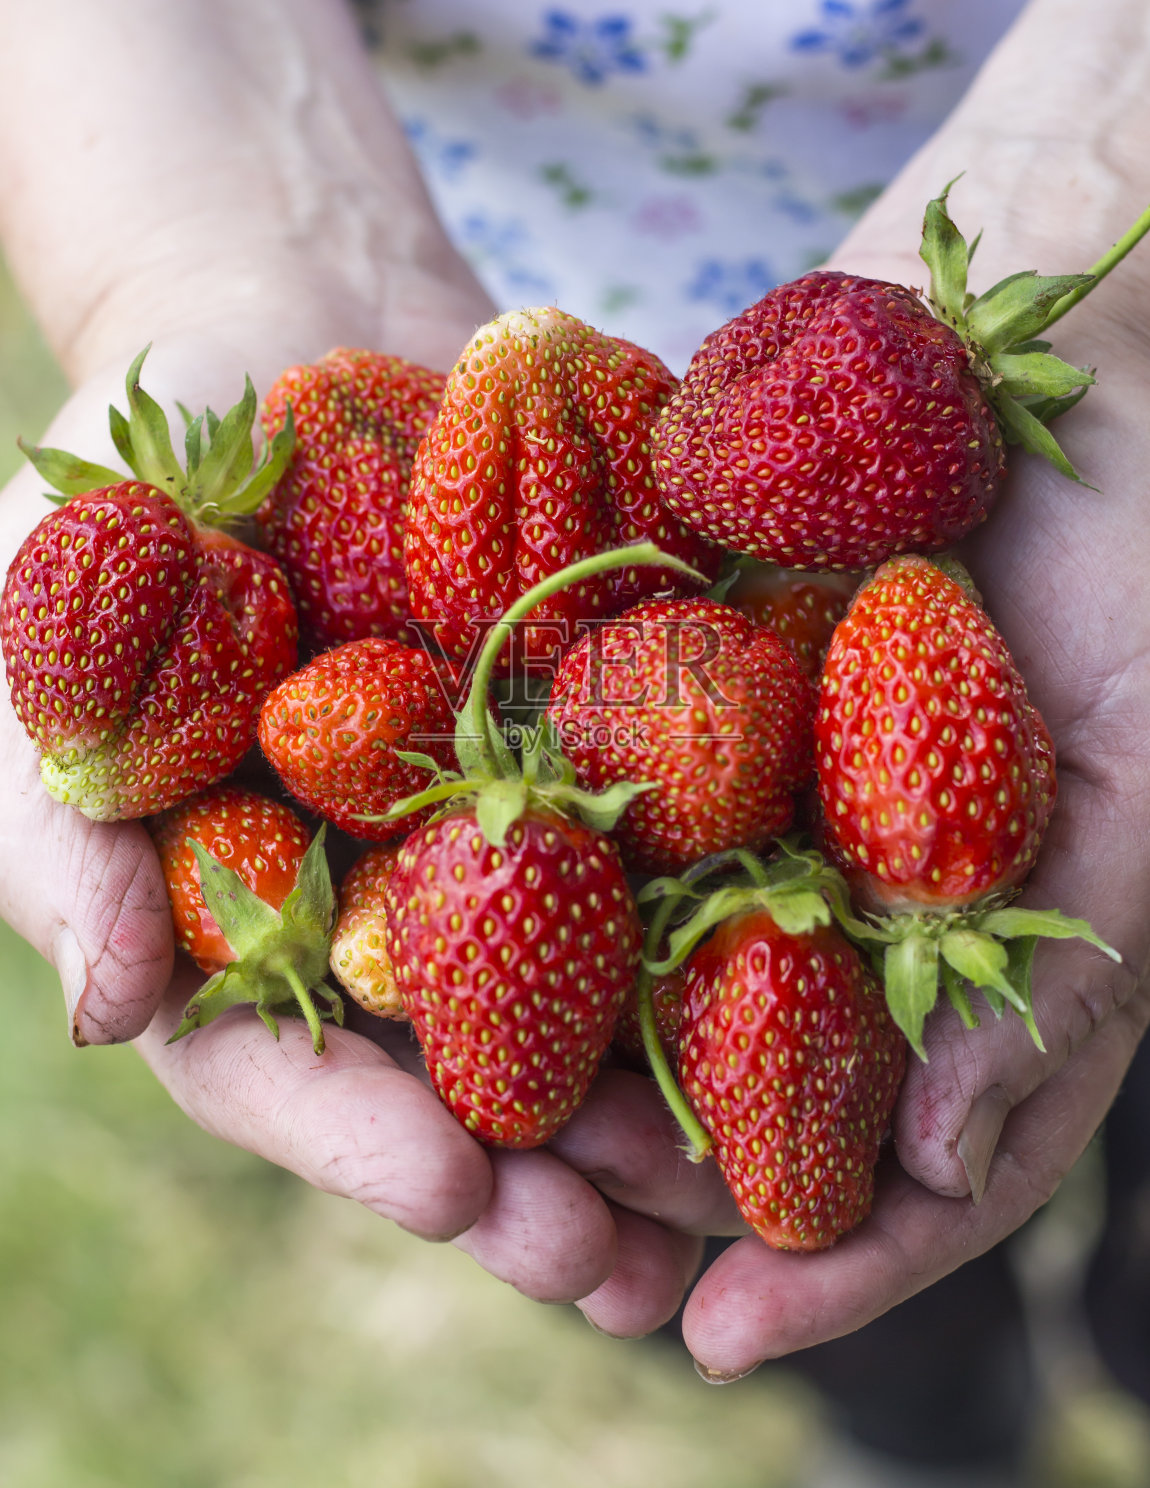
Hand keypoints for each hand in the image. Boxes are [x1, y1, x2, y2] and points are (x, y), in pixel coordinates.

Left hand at [559, 150, 1149, 1370]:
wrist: (1042, 339)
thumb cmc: (1143, 550)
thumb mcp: (1143, 769)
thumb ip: (1067, 970)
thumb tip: (940, 1164)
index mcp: (985, 948)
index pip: (920, 1155)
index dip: (832, 1261)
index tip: (718, 1331)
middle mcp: (862, 890)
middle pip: (753, 1083)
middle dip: (657, 1174)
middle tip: (555, 1238)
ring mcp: (768, 794)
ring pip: (650, 963)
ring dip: (563, 1053)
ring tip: (472, 1126)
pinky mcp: (682, 694)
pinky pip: (591, 803)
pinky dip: (522, 874)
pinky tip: (432, 930)